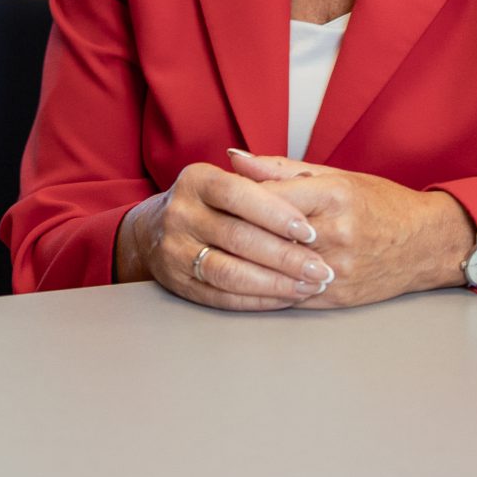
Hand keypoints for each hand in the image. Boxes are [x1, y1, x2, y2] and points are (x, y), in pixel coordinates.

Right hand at [118, 157, 335, 311]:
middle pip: (237, 236)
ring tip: (308, 286)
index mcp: (196, 179)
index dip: (276, 214)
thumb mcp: (229, 178)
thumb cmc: (210, 202)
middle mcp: (180, 213)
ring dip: (274, 283)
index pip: (238, 194)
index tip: (310, 231)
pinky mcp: (177, 283)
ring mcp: (174, 250)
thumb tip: (305, 178)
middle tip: (320, 269)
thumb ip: (267, 176)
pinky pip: (221, 297)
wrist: (155, 228)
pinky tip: (285, 298)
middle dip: (285, 256)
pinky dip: (257, 300)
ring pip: (229, 272)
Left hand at [227, 149, 475, 308]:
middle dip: (231, 234)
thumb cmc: (379, 203)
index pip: (270, 199)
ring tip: (212, 257)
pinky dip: (262, 289)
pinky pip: (289, 295)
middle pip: (268, 236)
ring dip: (241, 266)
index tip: (211, 199)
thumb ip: (280, 169)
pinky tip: (240, 282)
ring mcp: (338, 269)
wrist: (425, 243)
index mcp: (334, 196)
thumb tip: (234, 158)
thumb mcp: (334, 175)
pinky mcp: (338, 297)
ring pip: (274, 270)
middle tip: (201, 231)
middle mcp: (336, 233)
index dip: (236, 200)